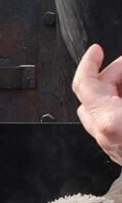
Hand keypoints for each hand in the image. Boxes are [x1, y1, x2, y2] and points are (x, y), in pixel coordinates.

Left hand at [73, 44, 121, 164]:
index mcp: (110, 120)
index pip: (85, 83)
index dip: (90, 62)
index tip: (97, 50)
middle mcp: (105, 133)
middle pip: (94, 94)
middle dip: (113, 76)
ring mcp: (112, 145)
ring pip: (103, 109)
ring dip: (117, 91)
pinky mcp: (120, 151)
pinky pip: (114, 122)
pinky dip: (119, 107)